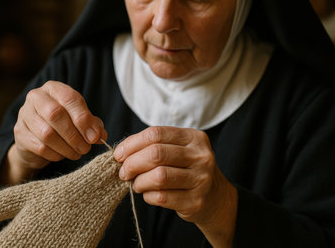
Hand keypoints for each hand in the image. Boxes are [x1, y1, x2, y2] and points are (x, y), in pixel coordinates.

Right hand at [0, 81, 106, 184]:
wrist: (38, 140)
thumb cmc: (63, 125)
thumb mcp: (81, 120)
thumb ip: (93, 125)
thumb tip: (99, 135)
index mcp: (54, 88)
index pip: (69, 98)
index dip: (84, 118)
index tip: (94, 136)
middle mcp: (36, 97)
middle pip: (55, 114)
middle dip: (74, 134)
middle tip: (86, 148)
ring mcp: (24, 114)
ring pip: (47, 133)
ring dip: (66, 147)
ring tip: (77, 153)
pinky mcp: (19, 133)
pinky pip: (40, 146)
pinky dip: (56, 154)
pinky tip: (63, 155)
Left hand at [113, 126, 236, 246]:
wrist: (215, 197)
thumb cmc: (187, 169)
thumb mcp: (178, 150)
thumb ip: (153, 146)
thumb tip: (121, 152)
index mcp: (194, 138)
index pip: (156, 134)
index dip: (132, 143)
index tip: (119, 154)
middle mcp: (201, 156)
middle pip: (156, 154)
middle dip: (132, 163)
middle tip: (123, 172)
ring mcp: (201, 179)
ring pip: (158, 177)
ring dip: (139, 181)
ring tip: (136, 184)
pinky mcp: (196, 201)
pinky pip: (162, 197)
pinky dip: (148, 196)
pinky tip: (148, 194)